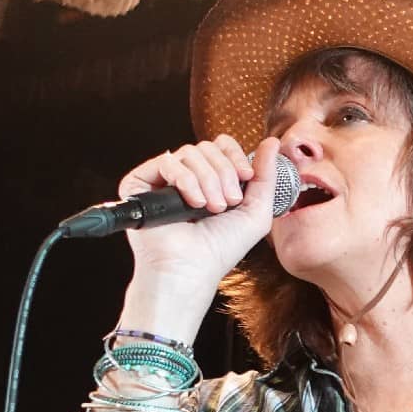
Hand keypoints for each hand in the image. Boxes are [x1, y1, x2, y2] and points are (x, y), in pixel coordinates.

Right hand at [117, 136, 283, 338]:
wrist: (192, 269)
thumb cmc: (220, 249)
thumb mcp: (256, 212)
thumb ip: (266, 176)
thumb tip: (272, 142)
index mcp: (210, 180)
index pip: (221, 146)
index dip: (235, 155)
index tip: (246, 176)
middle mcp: (186, 177)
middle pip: (208, 147)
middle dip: (224, 173)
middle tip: (226, 203)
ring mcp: (163, 180)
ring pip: (190, 152)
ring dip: (208, 180)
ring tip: (210, 208)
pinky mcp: (141, 183)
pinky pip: (168, 161)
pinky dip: (186, 180)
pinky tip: (193, 204)